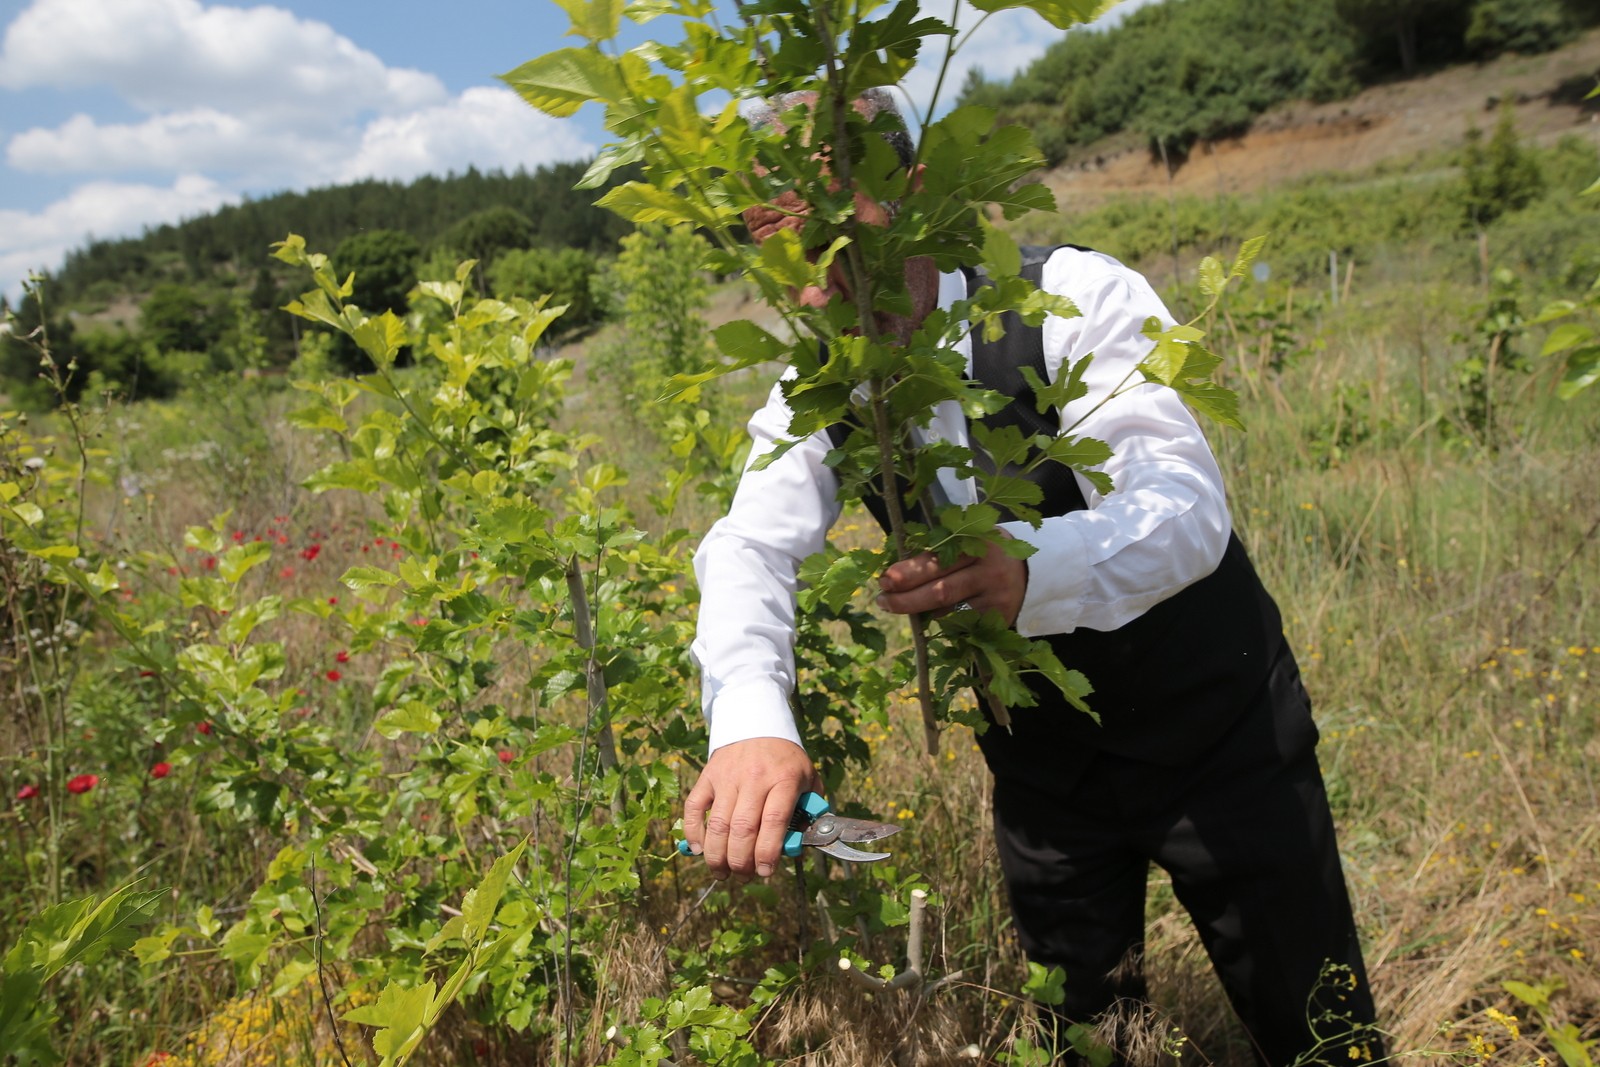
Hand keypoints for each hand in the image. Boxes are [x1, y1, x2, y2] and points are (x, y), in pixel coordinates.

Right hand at [682, 738, 819, 881]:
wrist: (756, 723)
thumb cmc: (785, 760)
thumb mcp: (808, 778)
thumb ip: (809, 811)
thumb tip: (800, 848)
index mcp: (784, 779)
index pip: (774, 820)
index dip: (767, 851)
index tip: (765, 872)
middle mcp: (754, 778)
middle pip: (743, 828)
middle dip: (741, 861)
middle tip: (743, 877)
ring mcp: (727, 777)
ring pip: (718, 823)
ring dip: (717, 855)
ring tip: (722, 873)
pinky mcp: (707, 776)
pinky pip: (694, 808)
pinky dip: (694, 832)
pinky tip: (700, 850)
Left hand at [876, 533, 1027, 627]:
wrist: (1030, 571)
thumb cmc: (984, 552)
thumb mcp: (968, 540)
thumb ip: (939, 550)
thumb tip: (896, 571)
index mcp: (977, 544)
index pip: (937, 560)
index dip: (909, 571)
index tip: (885, 579)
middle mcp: (988, 572)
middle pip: (941, 591)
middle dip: (907, 599)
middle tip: (883, 601)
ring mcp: (995, 599)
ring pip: (949, 613)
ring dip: (920, 612)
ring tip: (898, 606)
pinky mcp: (998, 619)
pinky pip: (961, 625)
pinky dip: (941, 622)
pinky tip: (929, 616)